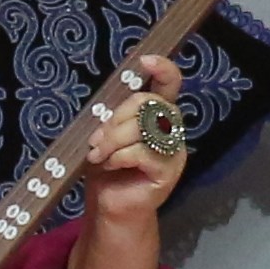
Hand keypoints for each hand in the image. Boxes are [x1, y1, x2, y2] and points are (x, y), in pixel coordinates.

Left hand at [76, 47, 191, 225]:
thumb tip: (108, 112)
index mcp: (157, 115)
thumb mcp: (106, 136)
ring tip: (97, 156)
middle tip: (96, 140)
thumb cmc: (108, 169)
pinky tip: (110, 165)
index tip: (146, 61)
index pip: (170, 84)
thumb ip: (113, 119)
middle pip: (149, 104)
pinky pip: (143, 152)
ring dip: (113, 140)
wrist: (110, 207)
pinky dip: (120, 156)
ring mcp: (173, 150)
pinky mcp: (169, 171)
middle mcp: (170, 129)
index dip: (163, 69)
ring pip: (144, 128)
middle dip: (116, 119)